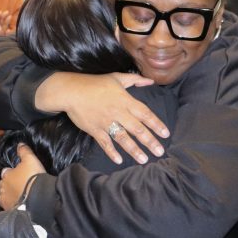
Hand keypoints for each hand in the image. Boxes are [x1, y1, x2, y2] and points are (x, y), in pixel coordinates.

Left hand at [0, 144, 45, 209]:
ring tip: (19, 196)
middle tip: (20, 185)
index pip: (6, 172)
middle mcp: (3, 188)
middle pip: (4, 185)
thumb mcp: (30, 160)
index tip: (19, 173)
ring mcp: (6, 201)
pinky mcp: (10, 211)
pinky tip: (18, 205)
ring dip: (10, 195)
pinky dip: (12, 205)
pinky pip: (8, 207)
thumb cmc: (33, 177)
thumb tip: (19, 144)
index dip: (12, 172)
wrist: (38, 198)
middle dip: (9, 184)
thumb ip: (24, 151)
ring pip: (4, 196)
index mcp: (6, 175)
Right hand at [35, 72, 168, 164]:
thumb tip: (150, 81)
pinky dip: (111, 152)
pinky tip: (119, 160)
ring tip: (144, 160)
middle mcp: (117, 112)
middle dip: (149, 141)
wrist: (71, 91)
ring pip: (122, 138)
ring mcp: (106, 122)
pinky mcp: (94, 129)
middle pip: (137, 129)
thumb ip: (135, 80)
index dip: (156, 124)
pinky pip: (105, 143)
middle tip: (160, 152)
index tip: (166, 134)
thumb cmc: (95, 83)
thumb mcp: (116, 77)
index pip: (145, 114)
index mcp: (125, 100)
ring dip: (134, 150)